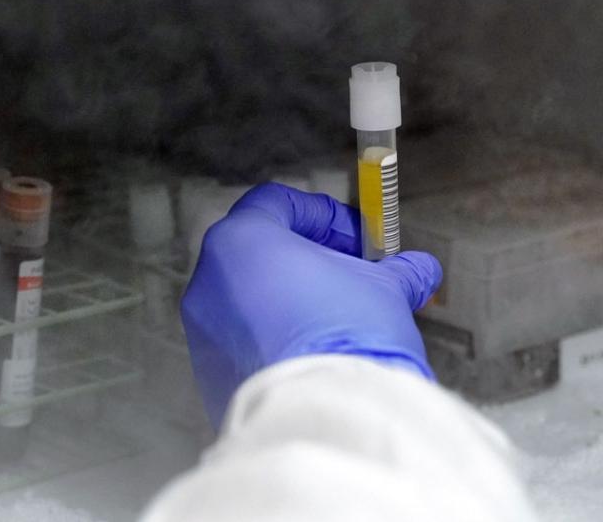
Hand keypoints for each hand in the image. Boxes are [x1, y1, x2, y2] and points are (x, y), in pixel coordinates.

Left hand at [181, 183, 442, 427]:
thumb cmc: (346, 336)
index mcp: (241, 242)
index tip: (355, 237)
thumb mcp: (383, 290)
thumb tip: (417, 271)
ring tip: (335, 318)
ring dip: (290, 297)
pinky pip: (241, 338)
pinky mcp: (208, 371)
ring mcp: (202, 329)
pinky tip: (311, 353)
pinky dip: (273, 335)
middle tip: (350, 274)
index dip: (321, 213)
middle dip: (308, 257)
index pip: (275, 202)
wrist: (325, 417)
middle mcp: (209, 281)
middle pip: (259, 250)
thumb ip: (397, 272)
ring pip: (248, 296)